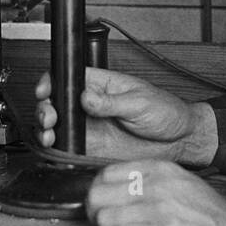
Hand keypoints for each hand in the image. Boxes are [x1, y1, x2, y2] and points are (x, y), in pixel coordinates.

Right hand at [34, 67, 216, 166]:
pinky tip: (57, 147)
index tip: (46, 91)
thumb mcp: (140, 102)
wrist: (179, 140)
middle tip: (50, 116)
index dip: (52, 82)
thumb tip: (86, 98)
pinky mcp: (93, 146)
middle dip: (46, 108)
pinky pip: (68, 147)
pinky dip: (57, 148)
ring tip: (49, 134)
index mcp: (102, 84)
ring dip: (46, 129)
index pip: (69, 77)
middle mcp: (91, 104)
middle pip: (57, 102)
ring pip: (58, 125)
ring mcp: (91, 125)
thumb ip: (111, 102)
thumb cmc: (166, 112)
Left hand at [87, 160, 225, 225]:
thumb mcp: (182, 185)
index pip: (106, 173)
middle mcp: (159, 185)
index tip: (105, 206)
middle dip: (96, 213)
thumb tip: (116, 190)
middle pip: (99, 194)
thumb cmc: (211, 218)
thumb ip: (152, 182)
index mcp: (162, 169)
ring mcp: (162, 209)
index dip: (99, 192)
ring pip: (105, 217)